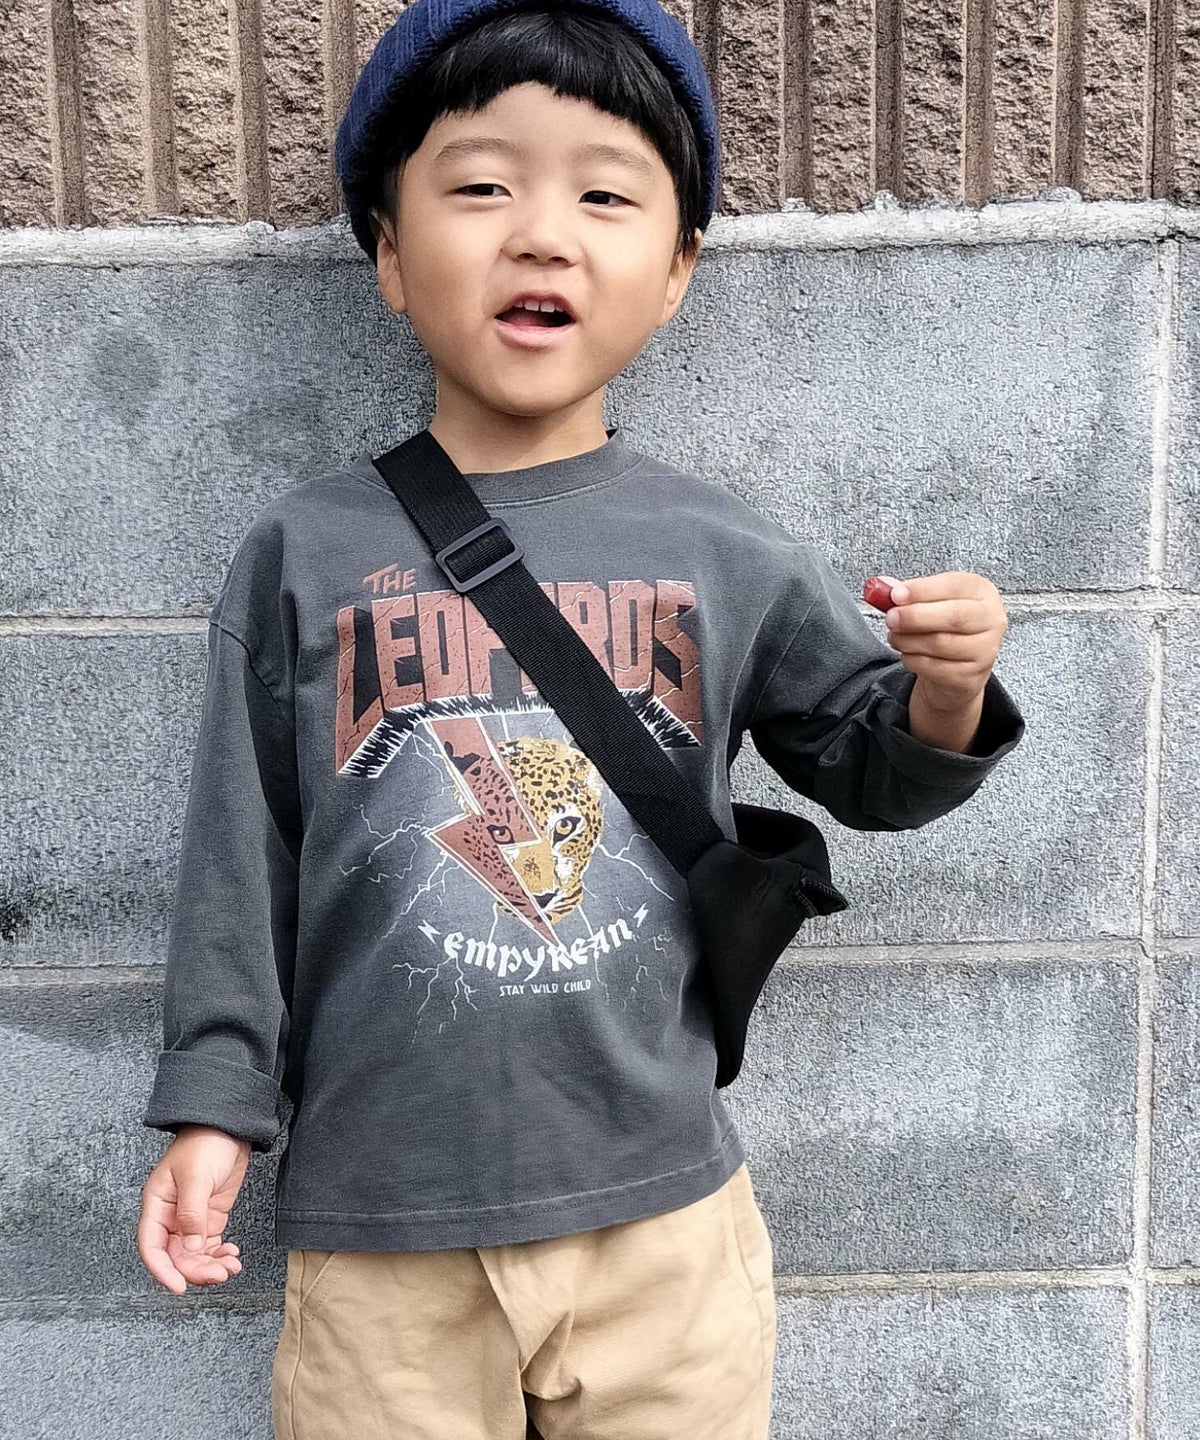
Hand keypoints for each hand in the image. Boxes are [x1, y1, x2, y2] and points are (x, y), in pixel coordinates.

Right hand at [138, 1125, 250, 1294]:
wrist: (229, 1126)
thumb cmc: (205, 1143)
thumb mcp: (196, 1177)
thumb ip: (192, 1214)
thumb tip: (192, 1248)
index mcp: (157, 1205)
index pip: (152, 1247)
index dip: (163, 1270)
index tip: (180, 1286)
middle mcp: (170, 1216)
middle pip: (176, 1256)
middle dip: (196, 1270)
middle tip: (219, 1275)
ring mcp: (191, 1218)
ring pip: (194, 1255)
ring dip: (210, 1266)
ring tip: (231, 1267)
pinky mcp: (210, 1217)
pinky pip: (210, 1246)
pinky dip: (219, 1255)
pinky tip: (232, 1256)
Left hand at [882, 571, 1008, 710]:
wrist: (957, 668)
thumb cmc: (943, 626)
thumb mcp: (929, 603)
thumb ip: (906, 593)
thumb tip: (881, 587)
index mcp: (983, 592)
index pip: (955, 586)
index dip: (923, 590)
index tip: (895, 594)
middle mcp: (992, 620)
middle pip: (954, 616)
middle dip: (915, 616)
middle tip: (890, 618)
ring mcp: (985, 651)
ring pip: (941, 644)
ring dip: (908, 640)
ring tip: (895, 636)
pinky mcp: (970, 678)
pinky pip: (934, 668)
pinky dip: (912, 659)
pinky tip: (907, 653)